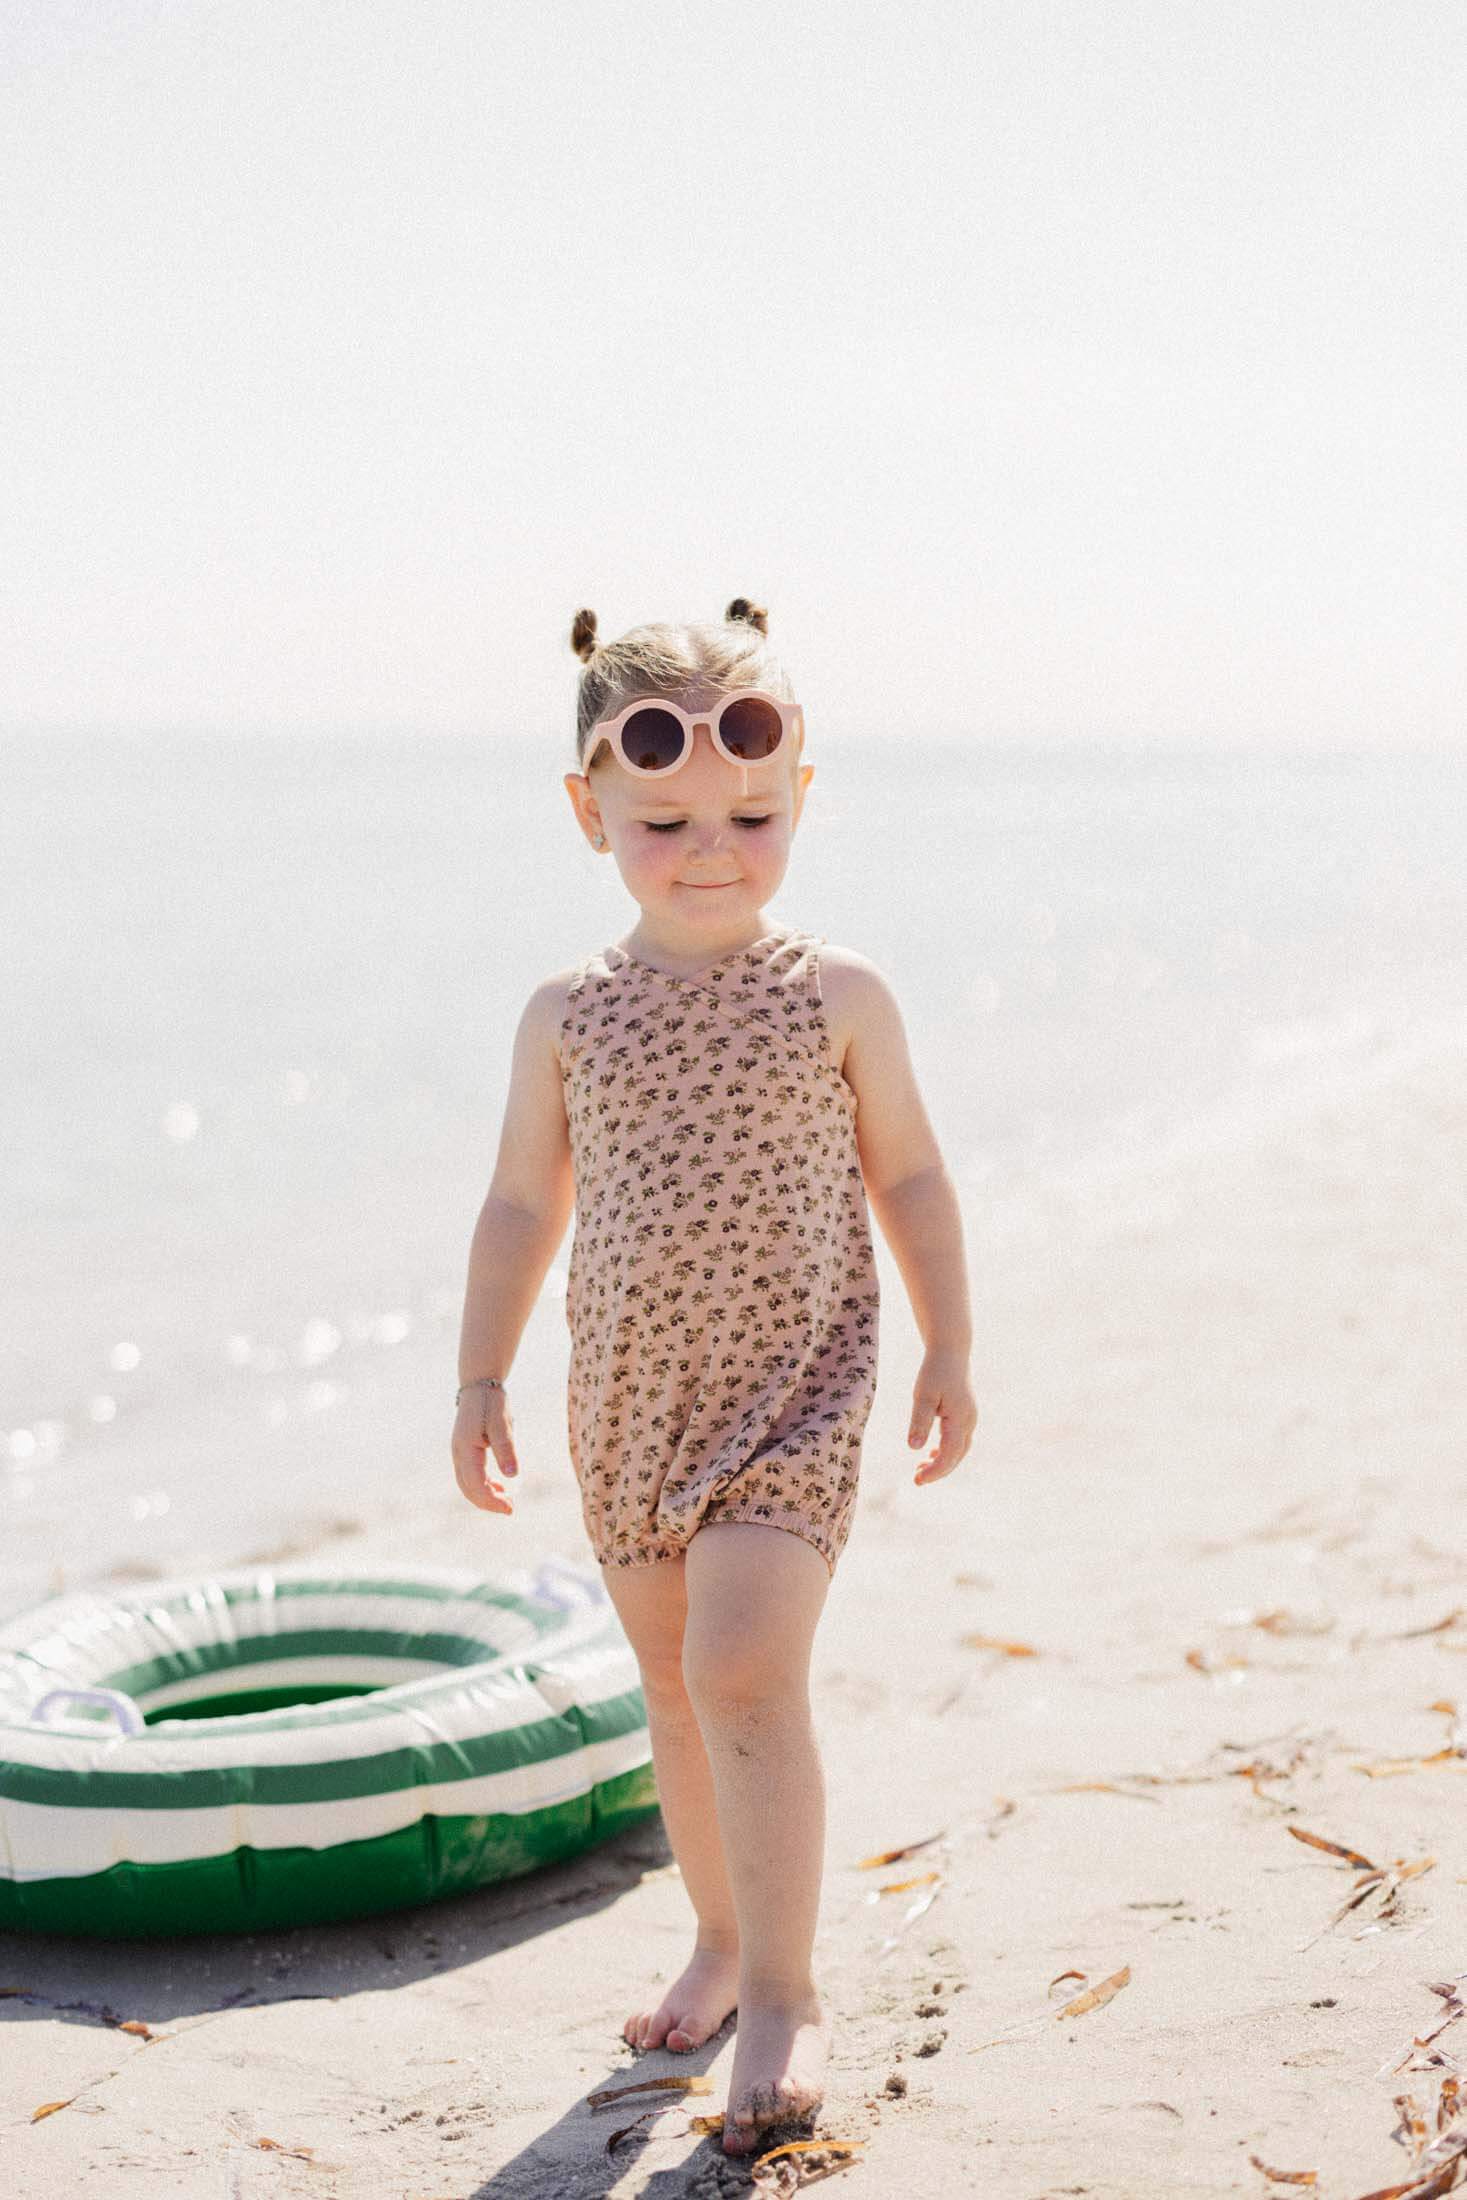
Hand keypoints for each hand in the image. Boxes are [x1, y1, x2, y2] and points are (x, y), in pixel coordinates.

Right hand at [452, 1384, 519, 1514]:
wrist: (479, 1385)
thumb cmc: (492, 1403)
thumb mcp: (502, 1424)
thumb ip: (506, 1449)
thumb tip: (512, 1475)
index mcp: (465, 1449)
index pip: (476, 1484)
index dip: (492, 1501)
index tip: (510, 1508)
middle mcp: (458, 1454)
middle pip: (469, 1489)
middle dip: (488, 1503)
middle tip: (511, 1509)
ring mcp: (459, 1453)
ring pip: (467, 1485)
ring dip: (485, 1496)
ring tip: (507, 1501)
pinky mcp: (465, 1452)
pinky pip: (470, 1476)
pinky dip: (484, 1486)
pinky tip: (500, 1487)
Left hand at [908, 1346, 978, 1484]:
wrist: (950, 1351)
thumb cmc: (935, 1371)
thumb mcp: (923, 1396)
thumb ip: (919, 1421)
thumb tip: (913, 1448)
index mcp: (960, 1419)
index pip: (949, 1455)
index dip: (935, 1471)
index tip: (917, 1480)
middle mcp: (969, 1422)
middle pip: (956, 1456)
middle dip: (938, 1471)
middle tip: (916, 1480)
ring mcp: (969, 1419)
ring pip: (959, 1450)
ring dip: (942, 1463)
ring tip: (920, 1470)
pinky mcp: (964, 1415)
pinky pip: (958, 1441)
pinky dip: (946, 1451)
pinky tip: (931, 1454)